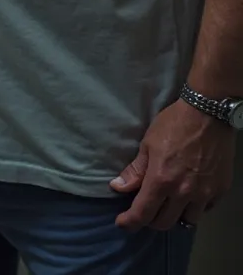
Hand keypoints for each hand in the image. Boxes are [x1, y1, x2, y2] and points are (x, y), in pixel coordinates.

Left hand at [110, 98, 234, 230]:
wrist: (208, 114)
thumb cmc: (173, 124)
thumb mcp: (148, 143)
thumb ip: (135, 170)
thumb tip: (117, 187)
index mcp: (161, 180)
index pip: (142, 213)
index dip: (130, 222)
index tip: (122, 223)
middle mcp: (183, 193)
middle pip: (164, 223)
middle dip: (150, 221)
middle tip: (145, 210)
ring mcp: (204, 194)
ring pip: (187, 221)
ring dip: (174, 216)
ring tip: (168, 205)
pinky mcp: (220, 190)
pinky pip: (205, 210)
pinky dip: (195, 208)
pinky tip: (189, 197)